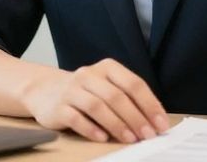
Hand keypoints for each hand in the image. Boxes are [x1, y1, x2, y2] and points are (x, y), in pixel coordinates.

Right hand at [19, 58, 169, 142]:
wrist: (45, 90)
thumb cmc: (86, 92)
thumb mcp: (107, 87)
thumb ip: (128, 99)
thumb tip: (154, 121)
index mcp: (107, 68)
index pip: (133, 84)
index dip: (149, 104)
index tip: (161, 124)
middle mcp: (88, 75)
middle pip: (116, 96)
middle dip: (135, 117)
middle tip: (148, 135)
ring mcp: (72, 90)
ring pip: (97, 106)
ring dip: (116, 124)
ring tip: (130, 139)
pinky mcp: (58, 107)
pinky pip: (76, 118)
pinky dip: (91, 129)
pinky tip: (103, 138)